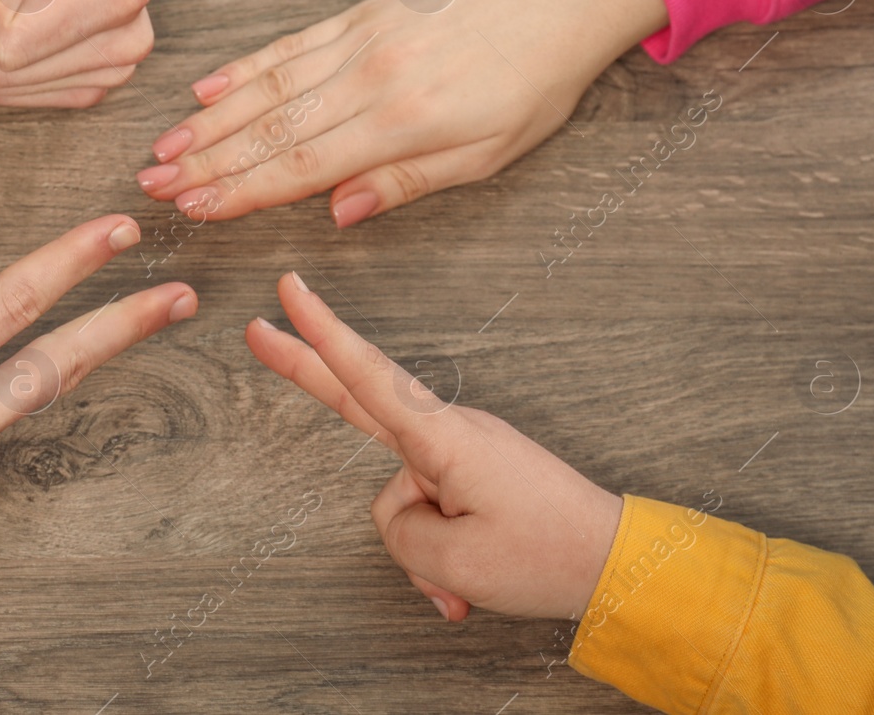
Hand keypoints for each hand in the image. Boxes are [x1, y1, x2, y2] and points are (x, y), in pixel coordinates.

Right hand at [137, 0, 667, 223]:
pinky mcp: (361, 14)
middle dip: (205, 161)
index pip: (299, 164)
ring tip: (165, 147)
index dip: (240, 190)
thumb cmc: (530, 89)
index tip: (195, 209)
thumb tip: (337, 211)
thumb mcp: (485, 157)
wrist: (556, 3)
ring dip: (210, 120)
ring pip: (269, 86)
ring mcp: (359, 39)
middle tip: (154, 185)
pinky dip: (245, 68)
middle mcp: (369, 76)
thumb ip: (405, 182)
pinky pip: (290, 45)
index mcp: (401, 121)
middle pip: (269, 128)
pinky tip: (208, 88)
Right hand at [246, 272, 620, 620]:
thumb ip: (399, 531)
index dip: (320, 334)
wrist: (616, 563)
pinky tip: (467, 585)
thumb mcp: (454, 564)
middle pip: (360, 400)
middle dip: (306, 369)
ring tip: (464, 585)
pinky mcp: (473, 473)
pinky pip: (432, 513)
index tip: (289, 289)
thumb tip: (400, 508)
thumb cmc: (546, 555)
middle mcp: (449, 432)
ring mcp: (461, 451)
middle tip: (258, 330)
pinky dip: (442, 556)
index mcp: (443, 439)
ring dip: (424, 555)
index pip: (366, 376)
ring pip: (404, 502)